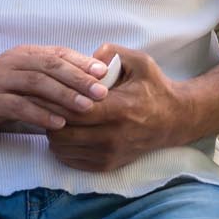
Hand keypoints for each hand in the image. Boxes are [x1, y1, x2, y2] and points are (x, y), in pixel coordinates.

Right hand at [0, 46, 109, 139]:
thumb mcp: (17, 83)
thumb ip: (43, 84)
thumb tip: (82, 91)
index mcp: (22, 55)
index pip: (57, 53)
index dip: (81, 61)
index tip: (106, 72)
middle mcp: (11, 62)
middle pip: (50, 65)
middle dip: (79, 77)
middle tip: (103, 91)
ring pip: (36, 83)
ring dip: (64, 95)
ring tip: (86, 107)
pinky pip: (18, 105)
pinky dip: (40, 113)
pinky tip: (57, 123)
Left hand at [46, 45, 193, 171]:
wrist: (174, 119)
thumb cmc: (153, 86)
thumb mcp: (138, 61)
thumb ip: (110, 53)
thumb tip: (84, 59)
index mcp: (120, 109)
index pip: (76, 110)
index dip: (56, 100)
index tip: (45, 88)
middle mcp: (114, 136)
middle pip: (65, 133)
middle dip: (50, 117)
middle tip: (44, 101)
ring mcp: (110, 154)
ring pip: (64, 149)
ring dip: (53, 132)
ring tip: (54, 114)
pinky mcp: (108, 165)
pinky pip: (72, 160)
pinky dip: (62, 146)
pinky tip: (65, 129)